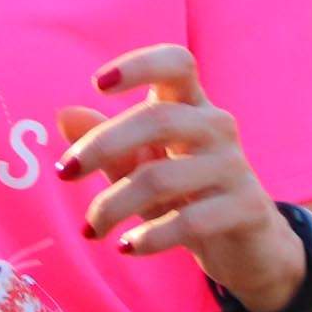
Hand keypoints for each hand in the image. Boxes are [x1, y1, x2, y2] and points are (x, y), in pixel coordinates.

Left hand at [56, 44, 299, 310]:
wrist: (247, 248)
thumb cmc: (186, 197)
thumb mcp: (142, 168)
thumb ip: (107, 144)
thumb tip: (64, 116)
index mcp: (191, 106)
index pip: (176, 63)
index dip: (139, 65)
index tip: (97, 84)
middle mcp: (216, 127)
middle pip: (158, 119)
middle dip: (103, 145)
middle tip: (65, 173)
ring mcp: (235, 167)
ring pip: (163, 177)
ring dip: (114, 204)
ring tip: (91, 229)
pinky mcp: (247, 208)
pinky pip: (189, 221)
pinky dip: (149, 237)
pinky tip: (125, 247)